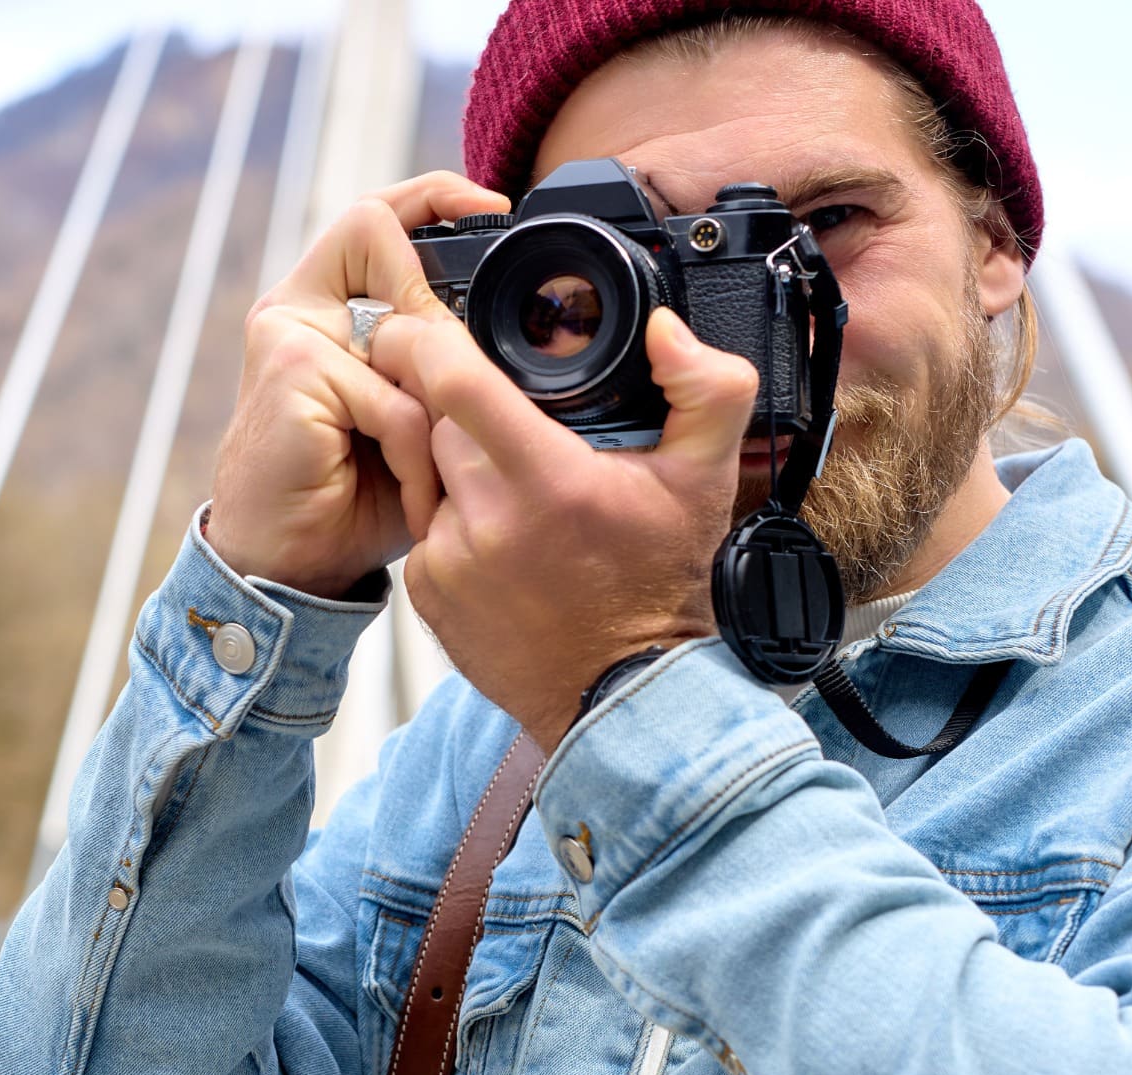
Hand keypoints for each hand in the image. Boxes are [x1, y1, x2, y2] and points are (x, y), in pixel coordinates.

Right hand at [204, 171, 508, 599]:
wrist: (286, 567)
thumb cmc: (350, 498)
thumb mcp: (411, 422)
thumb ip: (441, 369)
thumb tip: (505, 330)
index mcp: (323, 310)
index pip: (375, 220)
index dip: (433, 196)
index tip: (495, 210)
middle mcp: (297, 310)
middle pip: (371, 230)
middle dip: (432, 302)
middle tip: (462, 376)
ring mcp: (288, 335)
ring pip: (406, 335)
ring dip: (434, 414)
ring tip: (430, 473)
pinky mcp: (292, 373)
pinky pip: (395, 402)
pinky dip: (416, 458)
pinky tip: (411, 497)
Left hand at [364, 305, 759, 752]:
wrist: (620, 691)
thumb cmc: (660, 585)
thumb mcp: (707, 480)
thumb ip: (709, 388)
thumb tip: (665, 330)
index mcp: (550, 480)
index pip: (454, 381)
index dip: (426, 340)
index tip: (422, 325)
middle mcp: (489, 520)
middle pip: (439, 420)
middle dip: (467, 410)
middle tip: (518, 434)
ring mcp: (449, 560)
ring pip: (428, 472)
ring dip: (461, 468)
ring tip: (519, 496)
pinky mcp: (427, 592)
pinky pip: (423, 525)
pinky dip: (452, 521)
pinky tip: (501, 542)